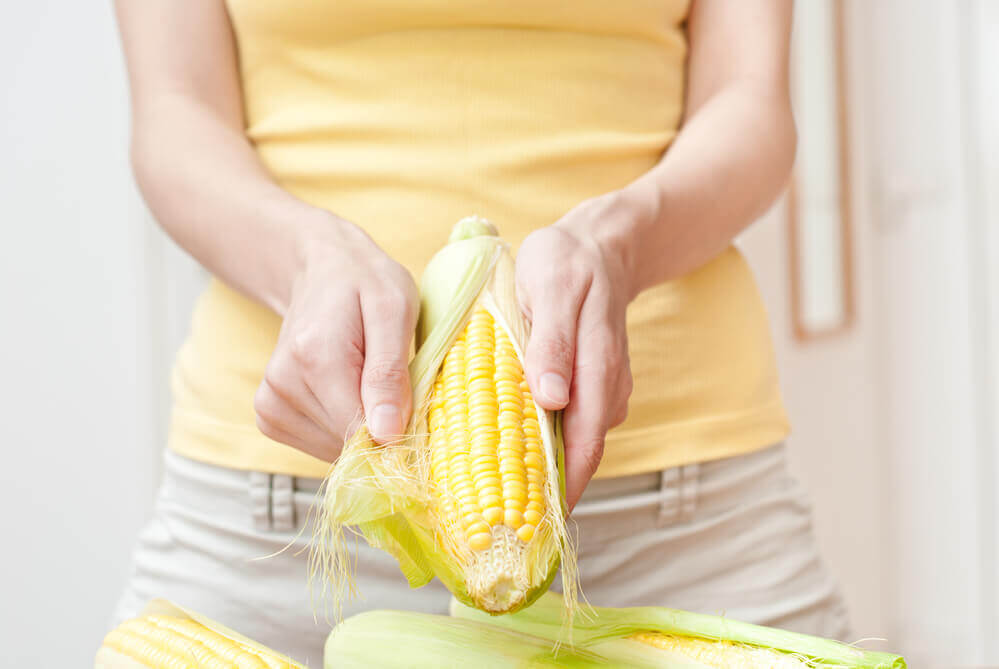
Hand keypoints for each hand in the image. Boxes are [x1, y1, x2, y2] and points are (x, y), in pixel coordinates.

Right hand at [253, 216, 418, 460]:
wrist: (321, 271)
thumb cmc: (365, 284)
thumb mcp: (394, 310)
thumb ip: (390, 374)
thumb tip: (388, 436)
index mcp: (314, 357)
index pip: (359, 431)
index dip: (393, 426)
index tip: (408, 398)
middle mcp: (282, 384)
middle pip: (346, 444)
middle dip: (378, 423)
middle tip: (386, 378)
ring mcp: (269, 402)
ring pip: (332, 450)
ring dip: (359, 426)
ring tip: (362, 378)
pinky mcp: (268, 414)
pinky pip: (315, 446)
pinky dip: (338, 428)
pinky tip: (343, 390)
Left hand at [516, 191, 640, 509]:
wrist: (603, 245)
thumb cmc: (566, 261)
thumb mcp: (550, 287)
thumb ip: (550, 341)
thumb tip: (551, 398)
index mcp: (596, 367)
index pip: (584, 442)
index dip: (562, 486)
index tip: (534, 522)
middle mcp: (608, 386)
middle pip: (583, 452)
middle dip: (549, 490)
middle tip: (507, 522)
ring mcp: (606, 387)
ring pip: (578, 439)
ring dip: (546, 467)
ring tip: (502, 493)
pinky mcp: (597, 384)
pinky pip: (575, 421)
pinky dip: (548, 439)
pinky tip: (516, 448)